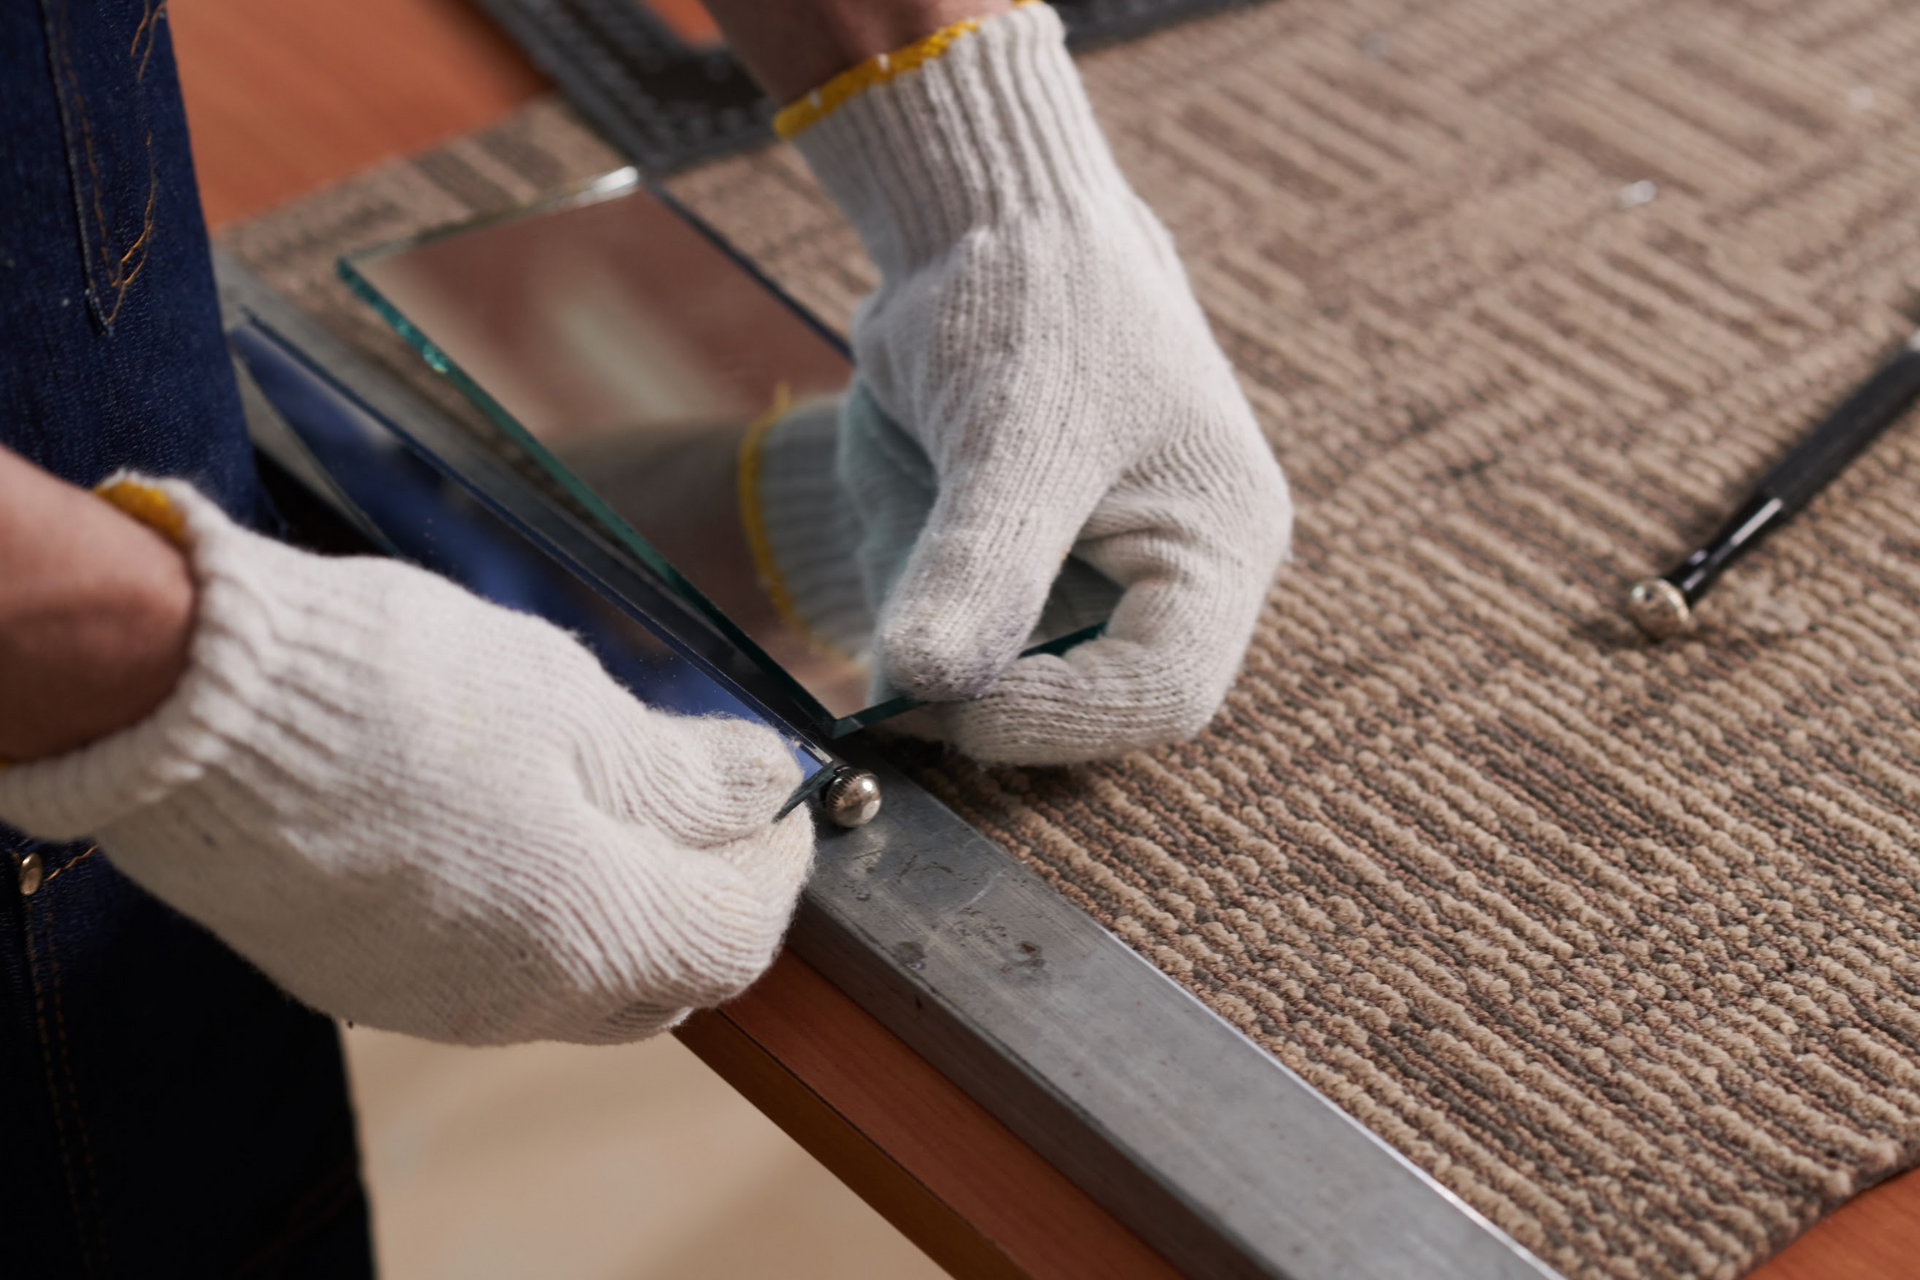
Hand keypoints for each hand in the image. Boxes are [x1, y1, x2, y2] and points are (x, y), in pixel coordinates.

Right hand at [0, 479, 813, 1044]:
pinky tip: (515, 836)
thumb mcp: (573, 706)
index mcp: (591, 935)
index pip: (736, 935)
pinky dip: (535, 920)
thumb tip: (767, 786)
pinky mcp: (357, 978)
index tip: (781, 800)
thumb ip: (682, 773)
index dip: (775, 865)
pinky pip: (487, 973)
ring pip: (573, 983)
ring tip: (613, 812)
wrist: (189, 705)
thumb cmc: (399, 689)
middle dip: (704, 900)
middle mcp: (516, 998)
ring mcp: (429, 999)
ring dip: (619, 913)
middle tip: (710, 812)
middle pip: (660, 979)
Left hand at [775, 3, 1291, 764]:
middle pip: (1089, 702)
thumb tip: (923, 687)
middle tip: (891, 672)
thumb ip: (978, 562)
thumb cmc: (1027, 296)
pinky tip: (895, 532)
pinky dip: (916, 616)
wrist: (977, 221)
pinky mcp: (1032, 573)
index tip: (950, 705)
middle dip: (986, 691)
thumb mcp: (1007, 430)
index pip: (1164, 690)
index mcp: (1221, 544)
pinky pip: (968, 636)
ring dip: (939, 649)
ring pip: (1015, 679)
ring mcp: (1101, 580)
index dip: (1059, 719)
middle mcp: (1174, 580)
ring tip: (901, 538)